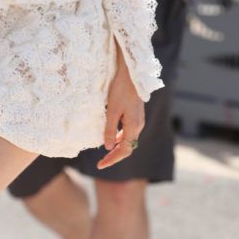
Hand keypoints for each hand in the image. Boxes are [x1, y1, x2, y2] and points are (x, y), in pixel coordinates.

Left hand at [96, 44, 144, 169]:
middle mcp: (138, 126)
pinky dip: (119, 138)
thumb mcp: (111, 110)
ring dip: (117, 147)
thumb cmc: (120, 90)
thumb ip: (109, 130)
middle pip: (127, 147)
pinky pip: (128, 132)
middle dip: (114, 156)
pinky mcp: (136, 115)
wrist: (131, 73)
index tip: (100, 165)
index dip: (112, 159)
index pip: (124, 150)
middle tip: (101, 162)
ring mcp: (138, 120)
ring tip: (104, 152)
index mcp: (133, 126)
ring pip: (128, 140)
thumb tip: (106, 147)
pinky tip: (111, 137)